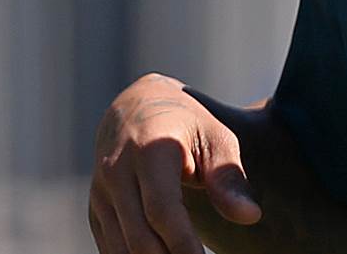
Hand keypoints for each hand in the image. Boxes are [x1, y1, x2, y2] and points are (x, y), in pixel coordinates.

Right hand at [90, 73, 264, 253]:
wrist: (136, 107)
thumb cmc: (187, 125)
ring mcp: (101, 192)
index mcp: (149, 149)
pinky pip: (111, 248)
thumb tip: (250, 216)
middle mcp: (116, 171)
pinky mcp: (96, 209)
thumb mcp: (215, 138)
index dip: (184, 244)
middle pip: (140, 238)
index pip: (162, 210)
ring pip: (122, 249)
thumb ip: (228, 177)